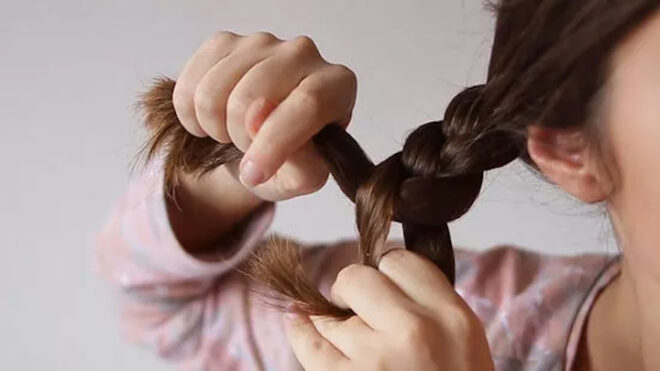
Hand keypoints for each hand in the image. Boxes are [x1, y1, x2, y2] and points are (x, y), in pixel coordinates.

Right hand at [172, 31, 357, 201]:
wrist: (259, 146)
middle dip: (240, 138)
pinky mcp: (225, 42)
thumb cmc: (291, 161)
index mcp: (337, 85)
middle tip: (247, 150)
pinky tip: (211, 121)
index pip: (308, 104)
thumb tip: (259, 120)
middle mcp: (303, 54)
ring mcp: (262, 43)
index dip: (276, 142)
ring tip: (230, 136)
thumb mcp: (303, 178)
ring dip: (214, 127)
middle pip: (253, 96)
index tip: (254, 173)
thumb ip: (300, 163)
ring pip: (216, 89)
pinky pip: (192, 81)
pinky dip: (190, 114)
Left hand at [284, 248, 493, 370]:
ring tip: (355, 346)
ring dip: (335, 325)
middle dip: (354, 293)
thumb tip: (380, 275)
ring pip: (330, 315)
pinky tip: (299, 323)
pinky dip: (300, 331)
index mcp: (451, 316)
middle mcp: (413, 330)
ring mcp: (374, 358)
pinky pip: (307, 343)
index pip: (400, 261)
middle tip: (363, 313)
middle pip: (357, 278)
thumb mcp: (464, 341)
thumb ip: (429, 305)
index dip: (387, 273)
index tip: (384, 288)